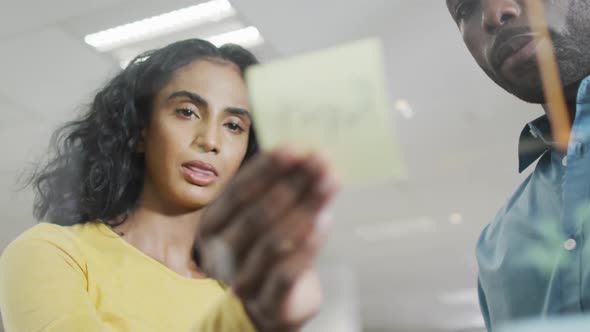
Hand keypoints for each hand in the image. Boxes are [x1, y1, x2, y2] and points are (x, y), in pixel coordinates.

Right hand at [198, 146, 338, 331]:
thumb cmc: (269, 247)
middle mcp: (220, 253)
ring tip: (330, 183)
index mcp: (214, 224)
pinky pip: (286, 273)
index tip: (295, 148)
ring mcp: (241, 280)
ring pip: (272, 241)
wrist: (274, 302)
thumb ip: (281, 187)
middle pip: (256, 214)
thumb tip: (311, 155)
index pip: (238, 192)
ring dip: (305, 207)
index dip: (266, 169)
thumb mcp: (268, 214)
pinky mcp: (267, 303)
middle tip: (321, 162)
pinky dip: (307, 245)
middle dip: (292, 184)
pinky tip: (325, 220)